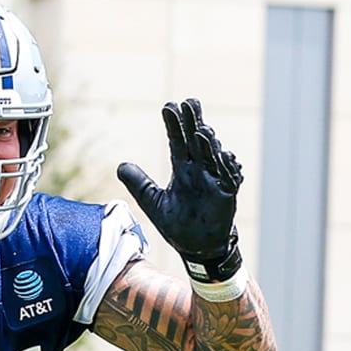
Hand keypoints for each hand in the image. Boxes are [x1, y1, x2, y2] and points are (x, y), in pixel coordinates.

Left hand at [117, 98, 243, 282]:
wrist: (197, 248)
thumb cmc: (179, 224)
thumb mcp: (152, 202)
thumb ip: (138, 183)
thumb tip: (120, 166)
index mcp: (183, 169)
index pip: (177, 141)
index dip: (174, 125)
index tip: (169, 106)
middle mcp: (200, 171)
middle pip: (197, 142)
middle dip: (194, 122)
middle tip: (190, 102)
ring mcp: (215, 181)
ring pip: (213, 157)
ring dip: (209, 143)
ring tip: (202, 130)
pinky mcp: (226, 195)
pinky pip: (229, 178)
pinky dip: (227, 168)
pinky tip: (225, 155)